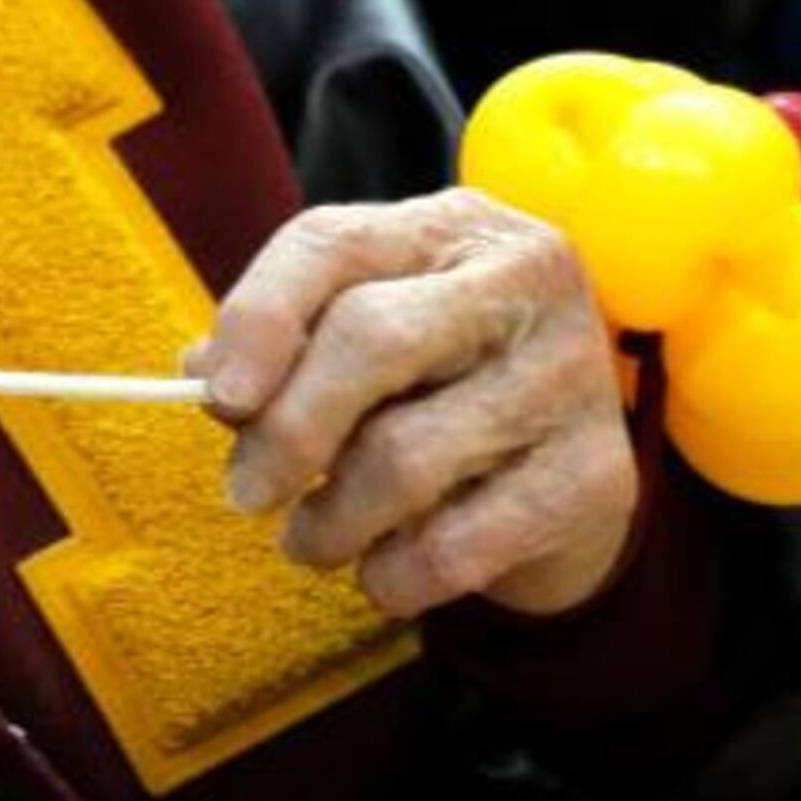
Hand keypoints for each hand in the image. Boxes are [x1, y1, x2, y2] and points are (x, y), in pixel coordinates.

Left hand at [192, 191, 635, 618]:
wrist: (568, 472)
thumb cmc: (439, 386)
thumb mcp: (364, 338)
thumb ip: (285, 344)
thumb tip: (203, 374)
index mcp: (451, 226)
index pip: (331, 243)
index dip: (259, 318)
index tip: (217, 396)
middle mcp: (525, 279)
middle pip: (371, 338)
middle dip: (288, 430)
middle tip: (247, 492)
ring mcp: (571, 374)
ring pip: (406, 455)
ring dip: (331, 519)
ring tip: (309, 540)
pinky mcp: (597, 476)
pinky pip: (458, 543)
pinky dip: (394, 574)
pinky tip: (379, 573)